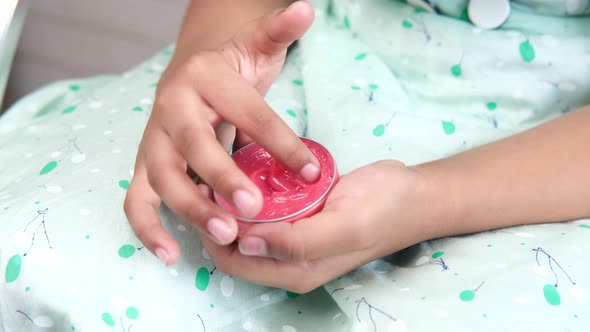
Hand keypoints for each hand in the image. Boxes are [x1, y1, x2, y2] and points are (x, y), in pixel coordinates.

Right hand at [124, 2, 317, 265]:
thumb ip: (278, 31)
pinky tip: (170, 253)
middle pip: (193, 145)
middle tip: (253, 206)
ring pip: (162, 177)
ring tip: (225, 235)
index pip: (249, 113)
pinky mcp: (145, 164)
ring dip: (190, 208)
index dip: (282, 144)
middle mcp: (171, 106)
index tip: (310, 172)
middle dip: (222, 177)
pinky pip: (136, 199)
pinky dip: (147, 228)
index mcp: (204, 77)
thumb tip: (307, 7)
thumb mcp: (257, 45)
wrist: (191, 72)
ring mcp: (154, 138)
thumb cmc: (230, 68)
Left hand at [200, 160, 432, 292]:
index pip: (233, 262)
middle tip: (210, 176)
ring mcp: (293, 237)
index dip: (212, 231)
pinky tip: (250, 163)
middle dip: (216, 214)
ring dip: (232, 200)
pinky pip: (265, 207)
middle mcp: (288, 259)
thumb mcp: (344, 226)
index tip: (206, 191)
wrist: (413, 193)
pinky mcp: (300, 215)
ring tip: (224, 167)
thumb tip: (246, 246)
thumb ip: (297, 242)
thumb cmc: (383, 209)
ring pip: (246, 224)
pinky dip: (252, 189)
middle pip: (233, 244)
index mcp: (294, 271)